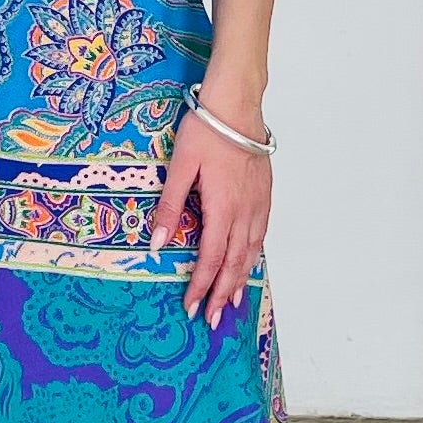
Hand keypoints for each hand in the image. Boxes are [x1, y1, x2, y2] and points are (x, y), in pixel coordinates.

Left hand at [151, 91, 271, 328]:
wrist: (238, 104)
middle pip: (234, 263)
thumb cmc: (206, 130)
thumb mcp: (179, 167)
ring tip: (232, 301)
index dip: (201, 286)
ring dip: (240, 279)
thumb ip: (169, 207)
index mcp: (222, 207)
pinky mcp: (264, 194)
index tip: (192, 307)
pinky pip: (261, 235)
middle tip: (213, 319)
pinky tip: (249, 262)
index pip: (210, 258)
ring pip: (251, 252)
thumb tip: (157, 244)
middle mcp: (244, 211)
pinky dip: (253, 256)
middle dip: (222, 294)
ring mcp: (258, 203)